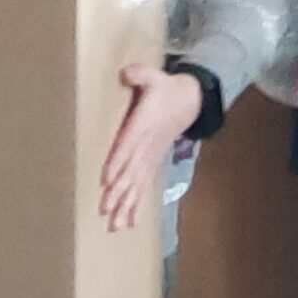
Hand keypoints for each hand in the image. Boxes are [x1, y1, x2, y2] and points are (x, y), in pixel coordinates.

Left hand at [101, 64, 203, 231]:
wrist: (191, 100)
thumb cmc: (167, 89)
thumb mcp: (155, 77)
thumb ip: (141, 75)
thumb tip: (126, 72)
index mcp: (144, 124)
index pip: (129, 144)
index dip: (119, 161)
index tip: (107, 179)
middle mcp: (147, 145)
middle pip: (131, 171)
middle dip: (119, 191)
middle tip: (106, 211)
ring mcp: (150, 157)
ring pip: (137, 184)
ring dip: (126, 205)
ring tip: (116, 225)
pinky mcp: (152, 163)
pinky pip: (144, 186)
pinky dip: (137, 204)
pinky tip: (129, 222)